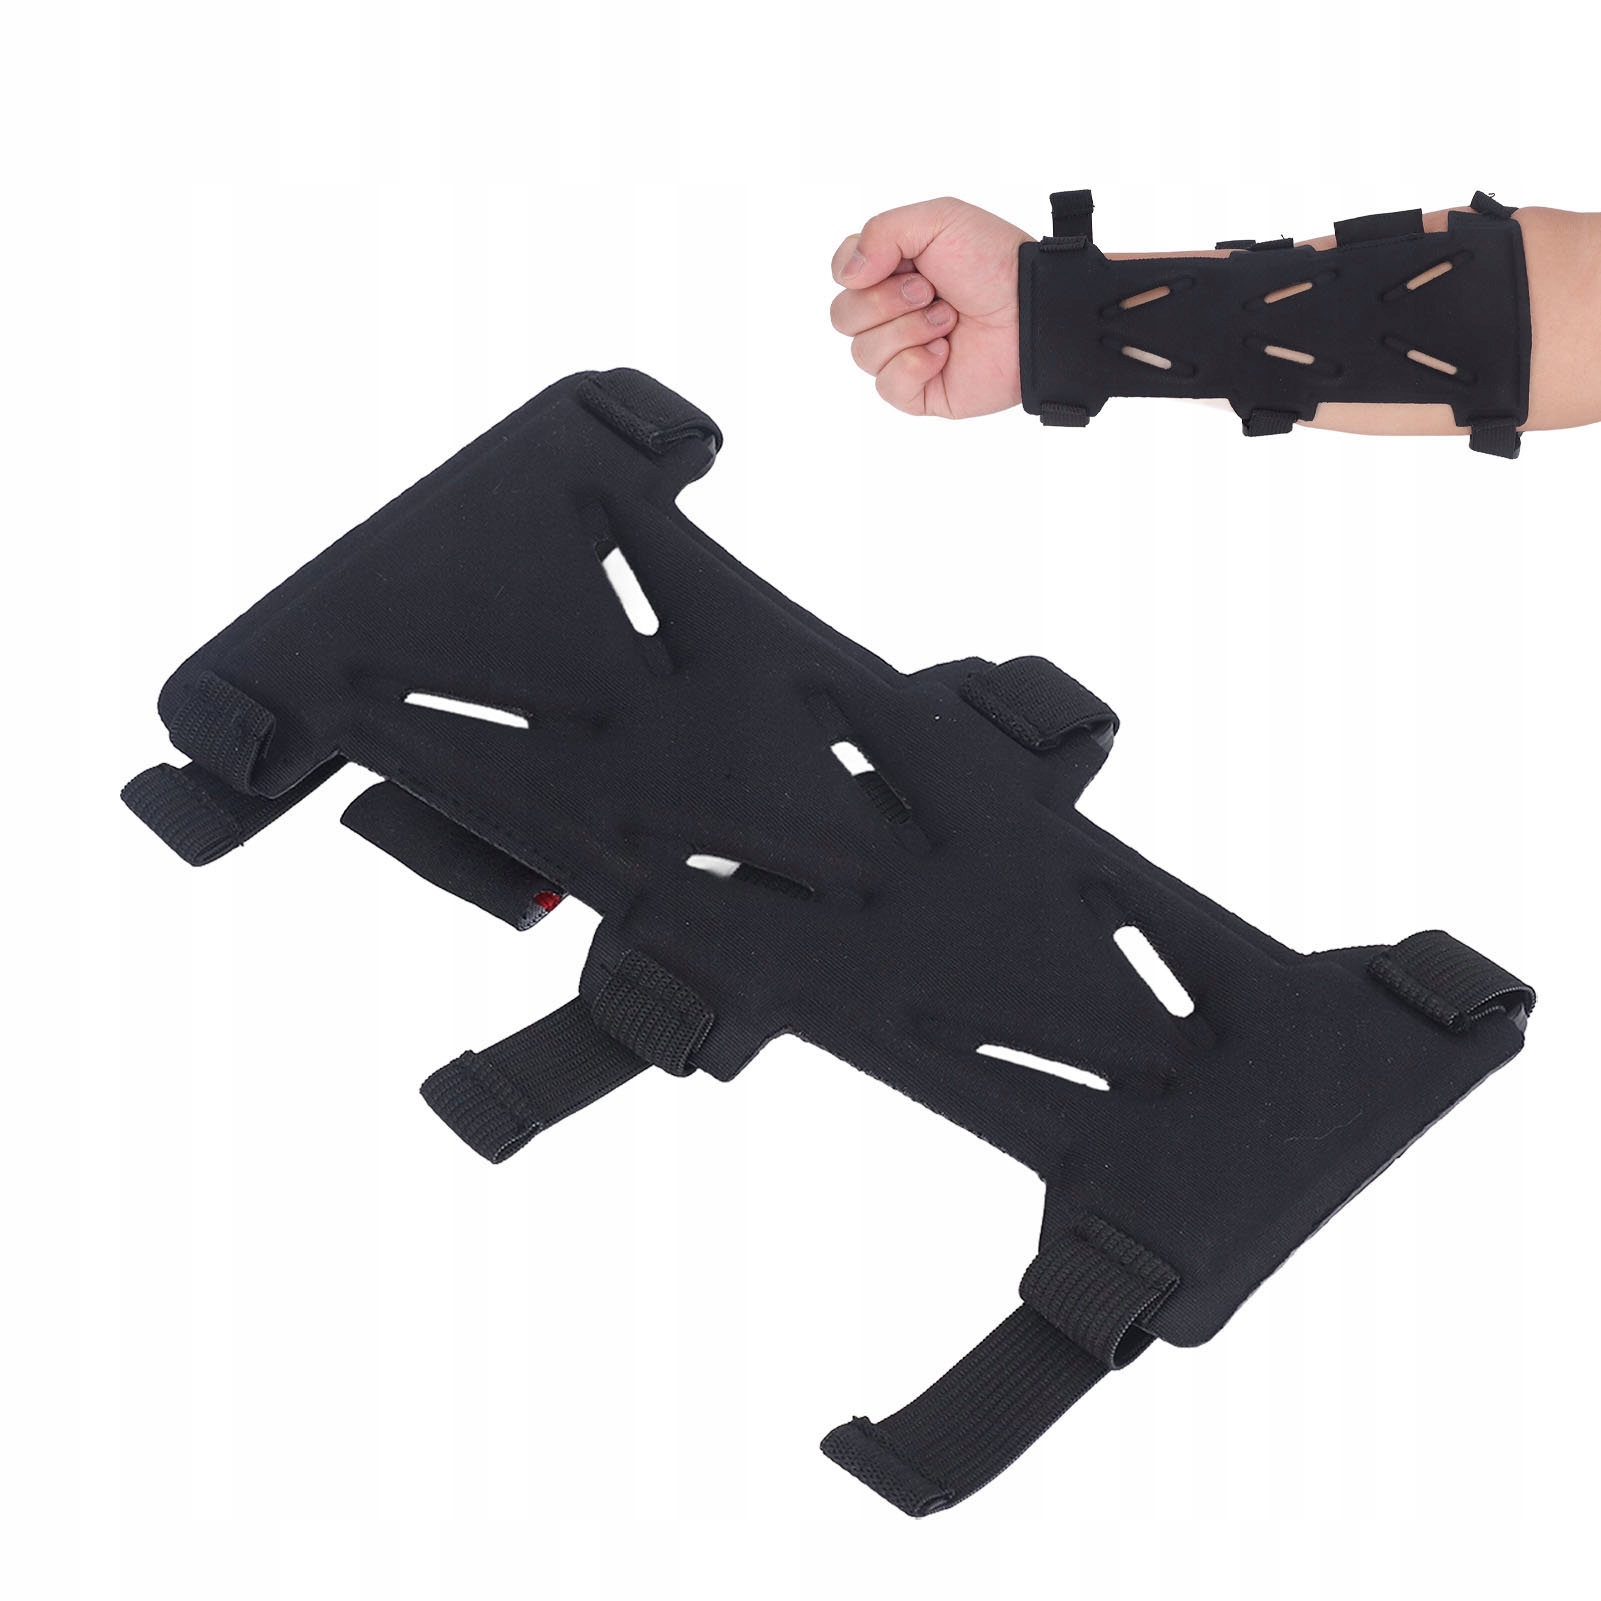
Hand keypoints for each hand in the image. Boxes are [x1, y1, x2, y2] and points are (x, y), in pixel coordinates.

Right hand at [830, 198, 1031, 417]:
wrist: (1033, 309)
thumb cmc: (992, 262)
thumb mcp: (938, 219)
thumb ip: (881, 231)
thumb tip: (846, 276)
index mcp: (891, 271)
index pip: (842, 274)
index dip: (859, 270)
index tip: (902, 262)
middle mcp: (892, 313)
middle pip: (843, 316)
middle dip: (886, 300)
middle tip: (930, 291)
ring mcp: (904, 354)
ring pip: (862, 353)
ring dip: (908, 330)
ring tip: (949, 320)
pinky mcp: (919, 391)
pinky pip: (887, 387)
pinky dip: (915, 366)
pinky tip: (946, 353)